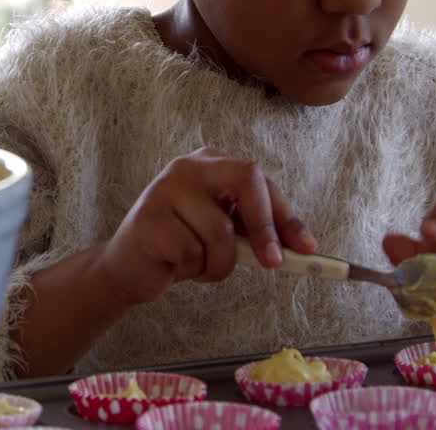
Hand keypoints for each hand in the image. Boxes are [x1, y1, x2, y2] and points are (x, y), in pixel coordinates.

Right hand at [97, 147, 317, 304]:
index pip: (261, 181)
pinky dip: (192, 271)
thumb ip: (256, 232)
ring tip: (199, 267)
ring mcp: (166, 188)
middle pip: (246, 179)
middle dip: (265, 226)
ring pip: (219, 232)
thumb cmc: (183, 247)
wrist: (127, 267)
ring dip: (218, 265)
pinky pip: (192, 254)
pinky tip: (175, 266)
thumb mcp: (225, 234)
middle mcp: (190, 166)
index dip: (286, 216)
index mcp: (213, 163)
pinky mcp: (148, 217)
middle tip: (272, 263)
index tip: (307, 249)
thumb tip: (303, 250)